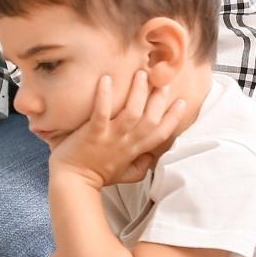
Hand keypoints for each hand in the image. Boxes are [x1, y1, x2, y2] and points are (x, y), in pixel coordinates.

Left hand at [49, 71, 187, 190]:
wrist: (73, 183)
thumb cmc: (97, 176)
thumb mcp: (125, 175)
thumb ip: (140, 166)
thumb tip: (152, 158)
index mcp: (135, 150)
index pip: (161, 134)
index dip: (174, 118)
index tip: (182, 101)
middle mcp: (126, 143)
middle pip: (150, 120)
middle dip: (159, 99)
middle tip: (162, 80)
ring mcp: (110, 138)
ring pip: (131, 114)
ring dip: (138, 92)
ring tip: (141, 74)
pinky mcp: (92, 134)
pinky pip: (101, 113)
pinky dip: (104, 96)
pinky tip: (106, 78)